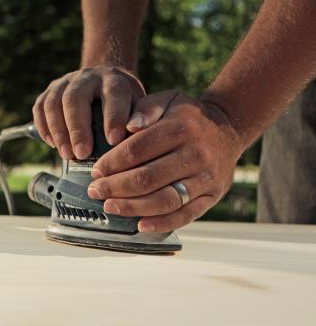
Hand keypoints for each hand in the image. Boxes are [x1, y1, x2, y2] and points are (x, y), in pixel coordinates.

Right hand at [32, 66, 145, 159]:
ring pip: (53, 103)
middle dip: (77, 128)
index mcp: (114, 79)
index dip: (113, 117)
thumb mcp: (140, 108)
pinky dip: (43, 127)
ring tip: (65, 154)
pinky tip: (52, 144)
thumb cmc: (125, 103)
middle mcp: (88, 77)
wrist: (106, 83)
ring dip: (58, 131)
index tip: (113, 141)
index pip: (113, 95)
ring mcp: (66, 81)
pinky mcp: (50, 90)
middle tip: (81, 154)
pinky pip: (40, 107)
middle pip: (75, 98)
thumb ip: (142, 120)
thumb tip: (137, 136)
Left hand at [86, 90, 244, 232]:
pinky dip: (162, 223)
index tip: (96, 171)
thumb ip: (146, 109)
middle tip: (96, 191)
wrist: (228, 129)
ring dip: (133, 207)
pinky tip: (140, 225)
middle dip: (115, 187)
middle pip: (148, 178)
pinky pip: (185, 215)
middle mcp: (196, 154)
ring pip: (164, 200)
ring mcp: (205, 178)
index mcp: (182, 128)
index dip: (112, 163)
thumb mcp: (169, 100)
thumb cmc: (188, 117)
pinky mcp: (211, 196)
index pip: (138, 149)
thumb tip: (127, 126)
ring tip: (110, 206)